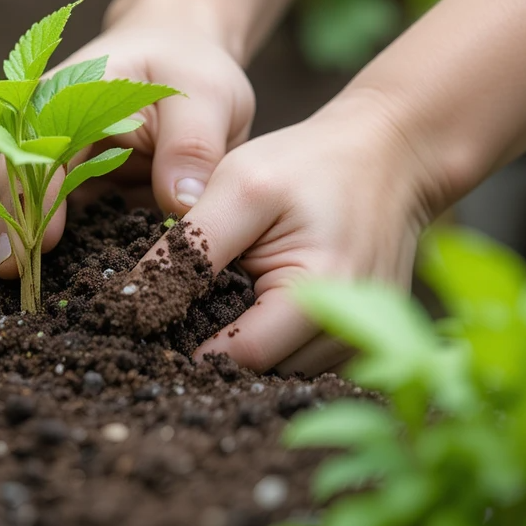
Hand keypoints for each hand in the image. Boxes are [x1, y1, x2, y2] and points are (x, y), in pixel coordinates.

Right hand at [0, 0, 255, 277]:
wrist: (188, 63)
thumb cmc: (191, 70)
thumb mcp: (204, 95)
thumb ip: (192, 146)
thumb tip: (180, 205)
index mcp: (65, 98)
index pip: (37, 148)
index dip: (35, 194)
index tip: (42, 241)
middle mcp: (50, 134)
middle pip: (20, 185)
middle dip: (15, 231)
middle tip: (14, 282)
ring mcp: (62, 168)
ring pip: (35, 212)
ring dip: (32, 250)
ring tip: (30, 296)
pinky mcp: (82, 195)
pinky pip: (69, 229)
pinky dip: (67, 257)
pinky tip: (69, 289)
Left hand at [157, 93, 440, 374]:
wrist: (390, 154)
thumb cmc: (313, 163)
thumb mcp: (240, 186)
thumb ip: (188, 246)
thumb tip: (135, 300)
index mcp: (321, 295)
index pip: (240, 354)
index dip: (187, 345)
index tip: (147, 328)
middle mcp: (349, 330)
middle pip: (261, 371)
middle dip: (214, 349)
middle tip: (174, 316)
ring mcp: (360, 337)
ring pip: (280, 368)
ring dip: (242, 346)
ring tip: (214, 302)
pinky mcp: (357, 333)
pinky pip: (301, 356)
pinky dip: (271, 338)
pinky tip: (248, 304)